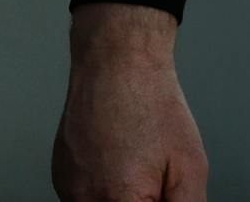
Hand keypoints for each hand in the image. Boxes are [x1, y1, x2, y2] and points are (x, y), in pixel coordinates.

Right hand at [52, 6, 206, 201]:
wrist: (117, 62)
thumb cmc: (151, 103)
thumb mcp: (190, 163)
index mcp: (118, 201)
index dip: (157, 200)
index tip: (161, 189)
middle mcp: (84, 200)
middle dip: (141, 197)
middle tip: (152, 172)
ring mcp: (67, 189)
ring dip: (120, 194)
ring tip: (136, 161)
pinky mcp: (60, 177)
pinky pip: (84, 195)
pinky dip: (103, 186)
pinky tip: (118, 159)